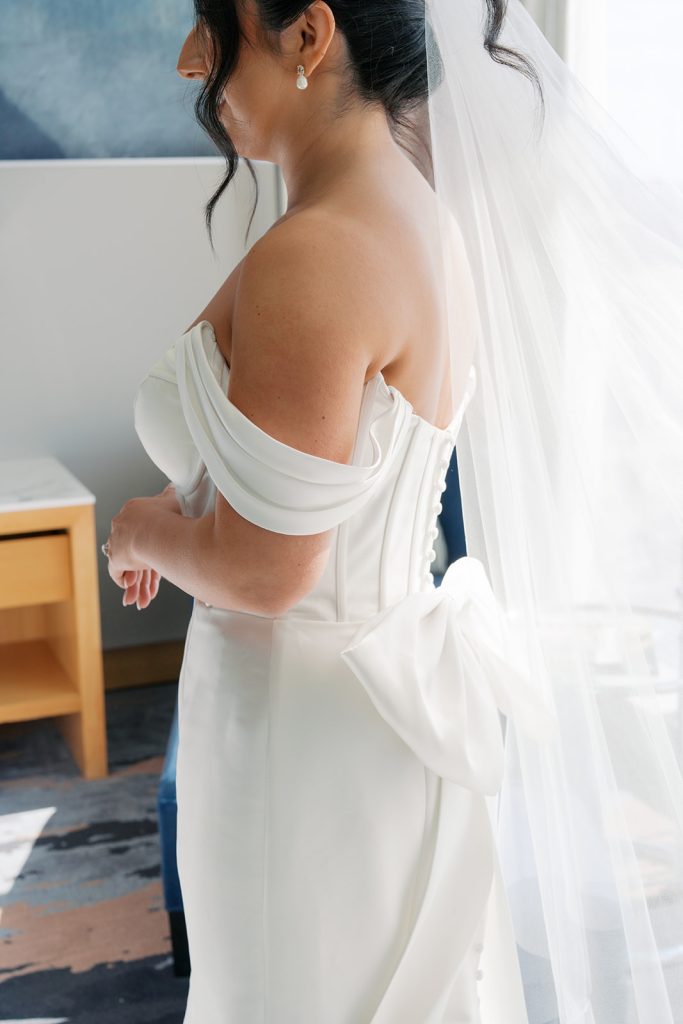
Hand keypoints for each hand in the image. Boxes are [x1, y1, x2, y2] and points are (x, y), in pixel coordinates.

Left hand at [103, 484, 181, 608]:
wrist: (158, 529)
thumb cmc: (169, 516)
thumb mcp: (174, 501)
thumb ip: (172, 494)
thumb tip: (177, 485)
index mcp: (134, 510)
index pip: (142, 529)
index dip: (152, 542)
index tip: (160, 554)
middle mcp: (122, 524)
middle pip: (134, 547)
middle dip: (144, 567)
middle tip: (152, 581)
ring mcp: (117, 541)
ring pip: (127, 562)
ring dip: (138, 581)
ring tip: (143, 595)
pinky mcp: (115, 557)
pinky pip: (117, 572)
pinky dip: (126, 580)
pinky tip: (132, 590)